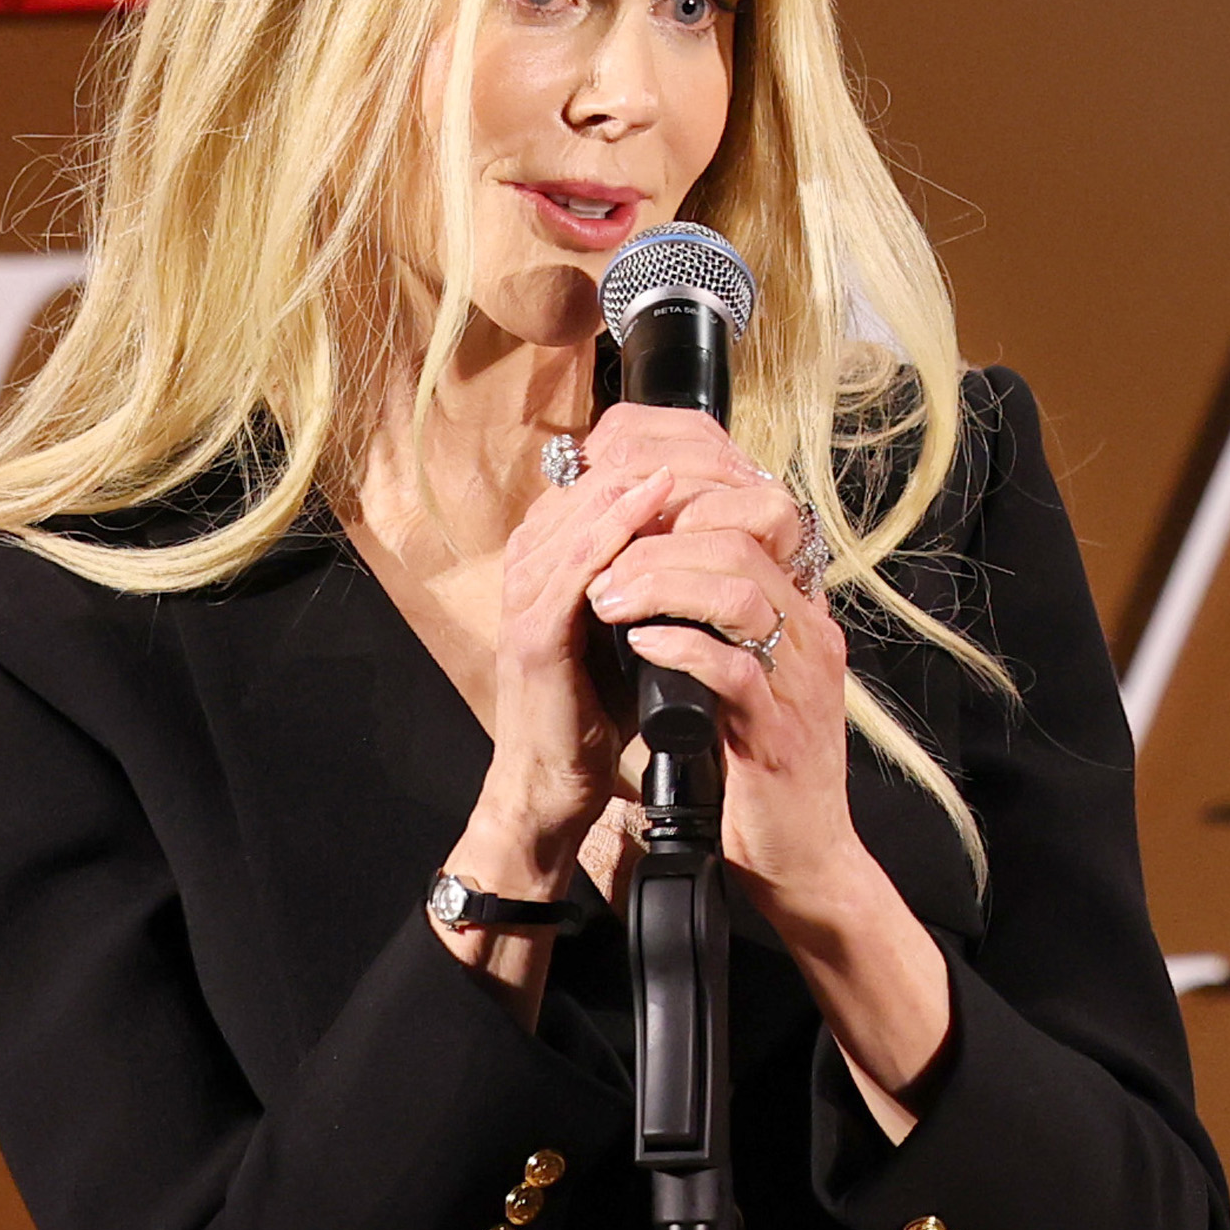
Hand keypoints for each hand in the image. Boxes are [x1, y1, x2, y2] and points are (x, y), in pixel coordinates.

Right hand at [460, 456, 686, 889]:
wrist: (554, 786)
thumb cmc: (597, 711)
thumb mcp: (627, 630)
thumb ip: (646, 582)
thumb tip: (705, 539)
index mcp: (544, 565)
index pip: (591, 490)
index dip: (641, 466)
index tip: (702, 451)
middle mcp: (526, 570)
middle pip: (581, 490)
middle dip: (642, 463)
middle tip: (702, 443)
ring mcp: (524, 601)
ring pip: (576, 518)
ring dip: (632, 484)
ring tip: (686, 454)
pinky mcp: (534, 637)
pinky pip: (573, 567)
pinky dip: (611, 530)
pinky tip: (650, 503)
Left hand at [590, 485, 954, 1120]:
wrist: (805, 863)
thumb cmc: (766, 775)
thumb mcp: (753, 687)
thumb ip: (729, 633)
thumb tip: (667, 580)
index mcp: (803, 622)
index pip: (752, 529)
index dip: (683, 516)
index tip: (623, 528)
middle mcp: (811, 640)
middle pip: (742, 546)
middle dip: (659, 544)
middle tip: (601, 564)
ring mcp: (799, 684)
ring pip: (737, 594)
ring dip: (661, 585)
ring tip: (608, 599)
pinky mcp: (777, 732)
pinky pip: (731, 667)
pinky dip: (678, 645)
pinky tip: (638, 643)